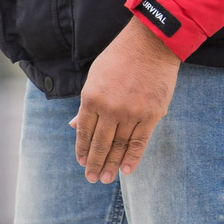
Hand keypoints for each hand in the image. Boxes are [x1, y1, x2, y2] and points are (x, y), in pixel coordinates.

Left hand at [72, 16, 180, 182]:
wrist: (150, 45)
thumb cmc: (118, 59)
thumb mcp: (94, 78)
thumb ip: (86, 105)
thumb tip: (72, 126)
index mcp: (91, 98)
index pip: (83, 131)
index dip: (82, 149)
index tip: (81, 162)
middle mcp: (109, 108)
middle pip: (100, 143)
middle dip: (94, 163)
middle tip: (91, 178)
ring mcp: (131, 113)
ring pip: (119, 146)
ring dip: (111, 164)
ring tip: (105, 179)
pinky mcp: (152, 115)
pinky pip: (140, 142)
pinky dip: (133, 158)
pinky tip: (126, 171)